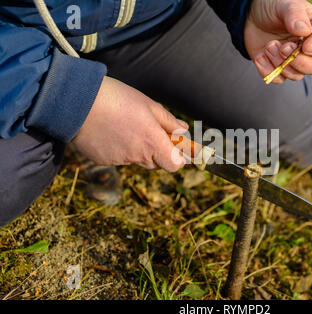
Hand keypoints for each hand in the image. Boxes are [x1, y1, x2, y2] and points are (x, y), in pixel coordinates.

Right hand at [72, 76, 187, 171]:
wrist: (77, 101)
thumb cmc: (116, 98)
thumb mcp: (148, 104)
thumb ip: (168, 121)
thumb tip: (183, 130)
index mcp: (152, 142)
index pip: (174, 165)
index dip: (177, 157)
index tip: (174, 146)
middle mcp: (138, 156)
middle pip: (156, 163)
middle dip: (157, 151)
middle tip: (148, 130)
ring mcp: (119, 160)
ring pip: (135, 159)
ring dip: (136, 148)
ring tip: (123, 125)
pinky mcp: (103, 160)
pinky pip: (117, 158)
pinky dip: (117, 148)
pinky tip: (109, 130)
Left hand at [244, 0, 311, 83]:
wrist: (252, 16)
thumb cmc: (274, 6)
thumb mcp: (285, 4)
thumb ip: (295, 14)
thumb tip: (304, 31)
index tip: (306, 45)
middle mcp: (308, 49)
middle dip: (299, 62)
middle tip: (283, 48)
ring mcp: (293, 61)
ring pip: (296, 75)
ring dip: (280, 63)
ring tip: (269, 45)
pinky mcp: (278, 69)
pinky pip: (278, 79)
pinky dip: (267, 70)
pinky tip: (260, 55)